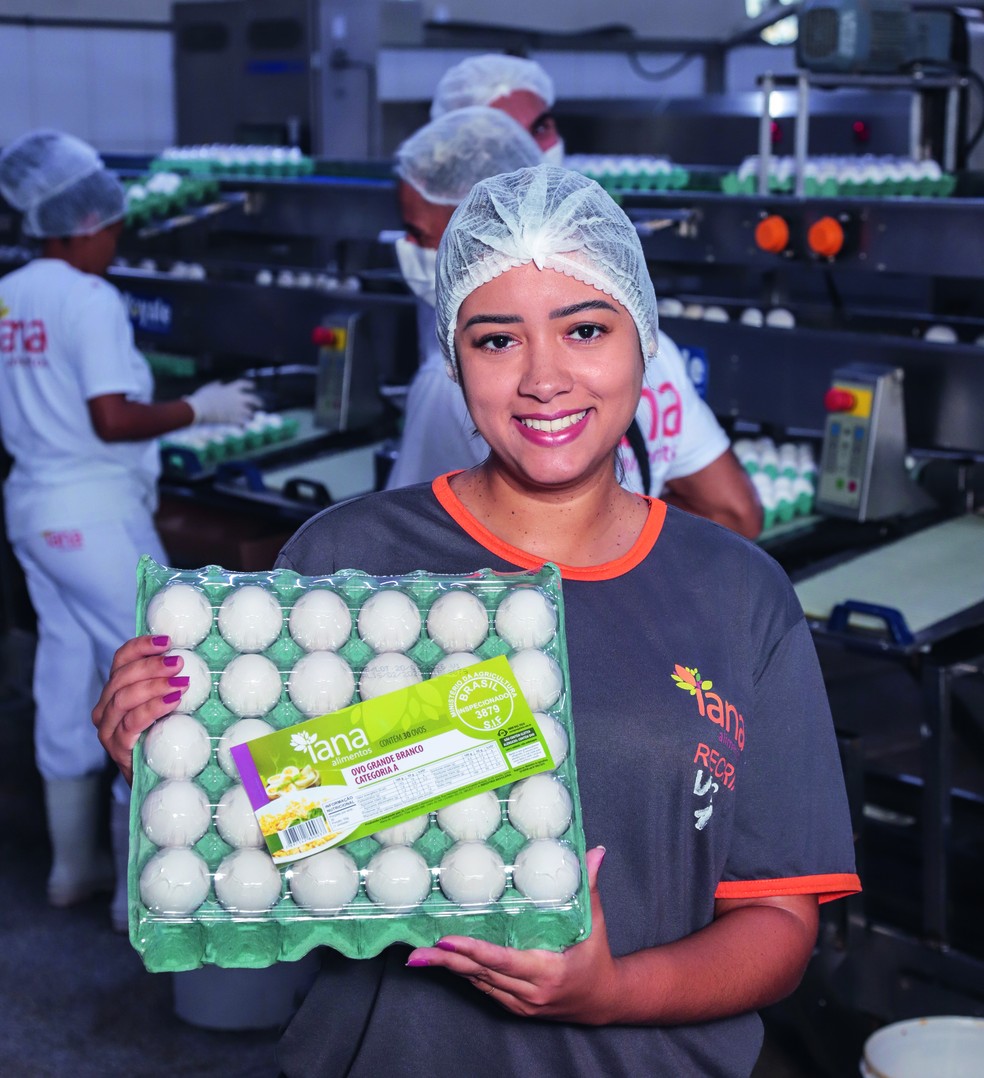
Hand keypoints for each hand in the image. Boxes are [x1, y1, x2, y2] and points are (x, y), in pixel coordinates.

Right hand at [92, 635, 188, 782]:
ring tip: (180, 682)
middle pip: (121, 676)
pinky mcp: (117, 747)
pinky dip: (153, 708)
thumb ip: (169, 681)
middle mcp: (105, 707)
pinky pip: (132, 722)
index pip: (121, 659)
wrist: (156, 776)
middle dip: (151, 665)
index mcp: (115, 690)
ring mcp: (108, 728)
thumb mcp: (166, 703)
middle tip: (178, 663)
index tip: (167, 640)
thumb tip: (193, 655)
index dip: (141, 646)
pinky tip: (173, 701)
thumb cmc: (164, 734)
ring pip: (123, 698)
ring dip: (154, 686)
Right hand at [184, 379, 261, 425]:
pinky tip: (244, 427)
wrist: (200, 409)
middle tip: (261, 404)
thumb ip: (215, 385)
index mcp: (231, 389)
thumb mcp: (208, 388)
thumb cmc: (202, 398)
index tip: (253, 386)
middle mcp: (237, 398)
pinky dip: (244, 425)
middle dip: (258, 401)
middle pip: (253, 399)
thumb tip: (220, 383)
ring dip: (251, 414)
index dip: (249, 385)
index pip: (244, 384)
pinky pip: (243, 423)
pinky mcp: (234, 419)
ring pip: (250, 412)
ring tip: (251, 417)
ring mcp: (237, 409)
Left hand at [405, 847, 617, 1023]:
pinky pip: (485, 988)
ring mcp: (521, 1002)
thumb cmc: (596, 958)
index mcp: (548, 970)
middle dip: (448, 961)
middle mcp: (530, 991)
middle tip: (418, 949)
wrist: (602, 1001)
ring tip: (420, 955)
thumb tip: (595, 850)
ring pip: (479, 982)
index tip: (447, 940)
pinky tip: (445, 962)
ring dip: (450, 969)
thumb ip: (590, 885)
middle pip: (482, 973)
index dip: (473, 950)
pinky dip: (465, 974)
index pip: (503, 960)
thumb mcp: (595, 922)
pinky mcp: (515, 1007)